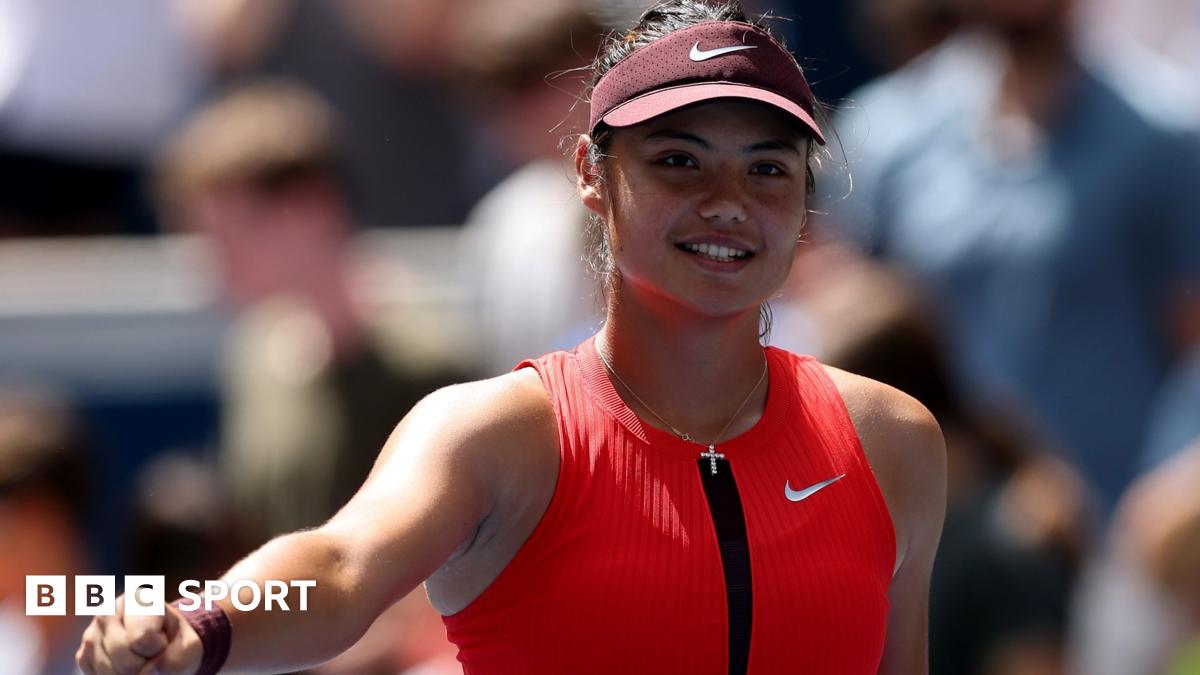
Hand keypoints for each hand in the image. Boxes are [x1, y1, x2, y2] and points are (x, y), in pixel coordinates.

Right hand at [76, 595, 203, 674]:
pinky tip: (127, 666)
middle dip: (144, 667)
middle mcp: (108, 611)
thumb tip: (144, 674)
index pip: (142, 639)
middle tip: (154, 656)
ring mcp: (91, 634)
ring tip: (142, 660)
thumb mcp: (189, 648)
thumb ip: (174, 660)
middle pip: (124, 659)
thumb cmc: (177, 643)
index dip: (159, 649)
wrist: (164, 647)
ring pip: (109, 673)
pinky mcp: (83, 655)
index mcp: (137, 599)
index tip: (164, 640)